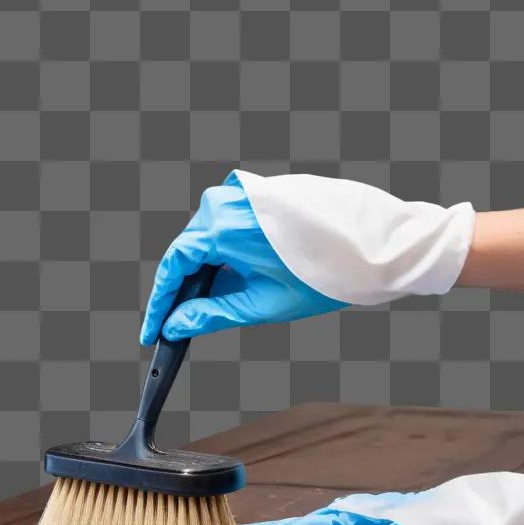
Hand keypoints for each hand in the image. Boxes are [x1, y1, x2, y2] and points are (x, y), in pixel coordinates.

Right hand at [139, 172, 346, 344]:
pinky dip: (218, 254)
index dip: (159, 304)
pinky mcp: (254, 196)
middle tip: (173, 325)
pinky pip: (222, 226)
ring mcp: (239, 195)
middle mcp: (224, 203)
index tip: (152, 330)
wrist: (371, 246)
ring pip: (203, 238)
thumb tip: (177, 325)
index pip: (174, 266)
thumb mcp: (261, 304)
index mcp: (223, 228)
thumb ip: (211, 315)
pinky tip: (224, 281)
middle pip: (186, 251)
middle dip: (179, 291)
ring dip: (199, 272)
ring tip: (201, 308)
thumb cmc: (324, 273)